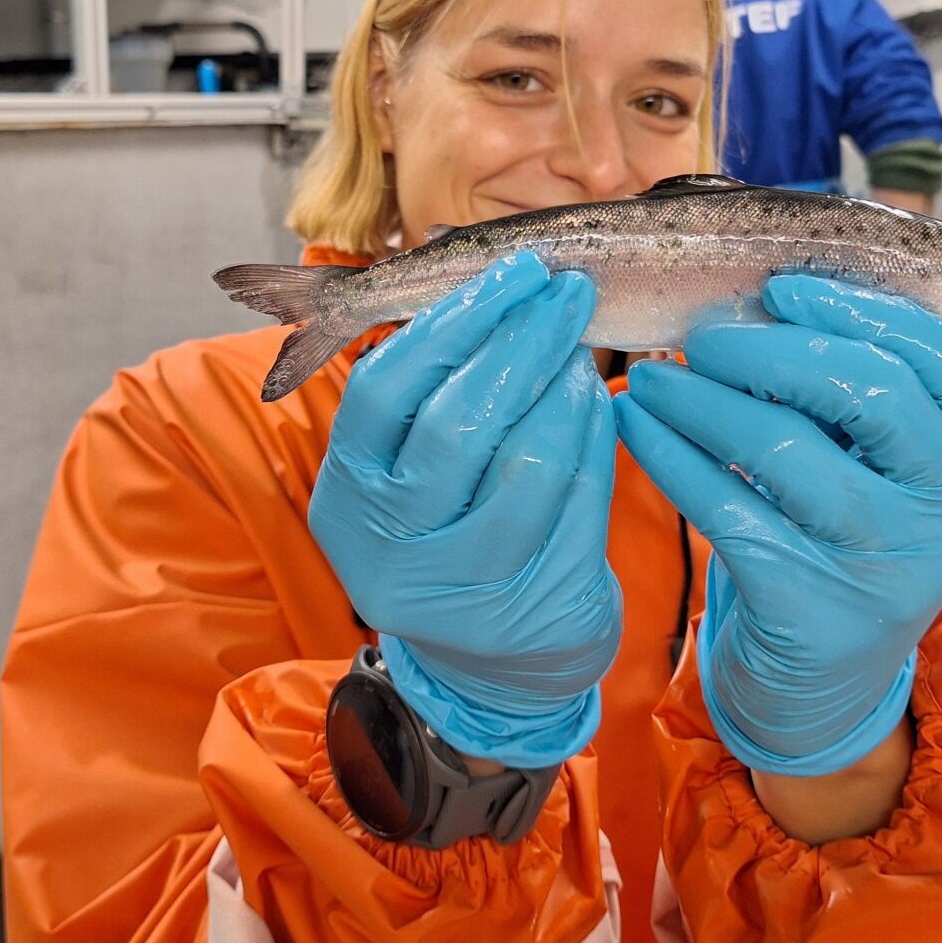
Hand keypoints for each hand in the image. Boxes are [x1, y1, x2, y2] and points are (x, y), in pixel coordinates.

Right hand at [308, 252, 622, 768]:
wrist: (497, 669)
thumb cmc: (454, 535)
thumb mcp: (409, 476)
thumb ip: (425, 395)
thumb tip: (493, 279)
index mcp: (345, 497)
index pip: (382, 388)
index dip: (451, 320)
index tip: (511, 273)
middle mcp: (385, 551)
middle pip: (456, 422)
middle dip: (519, 340)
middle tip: (564, 291)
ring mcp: (454, 592)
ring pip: (522, 461)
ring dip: (562, 384)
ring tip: (580, 343)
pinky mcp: (525, 612)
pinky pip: (573, 503)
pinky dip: (590, 438)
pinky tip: (595, 400)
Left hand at [615, 274, 941, 776]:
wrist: (816, 692)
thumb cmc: (833, 547)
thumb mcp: (870, 474)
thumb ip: (847, 398)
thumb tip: (758, 296)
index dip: (869, 311)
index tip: (786, 290)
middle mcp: (940, 515)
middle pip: (871, 393)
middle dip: (772, 349)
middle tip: (701, 337)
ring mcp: (881, 568)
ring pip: (784, 449)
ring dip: (701, 399)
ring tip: (648, 377)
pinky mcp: (810, 610)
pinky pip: (726, 509)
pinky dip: (670, 456)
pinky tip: (635, 427)